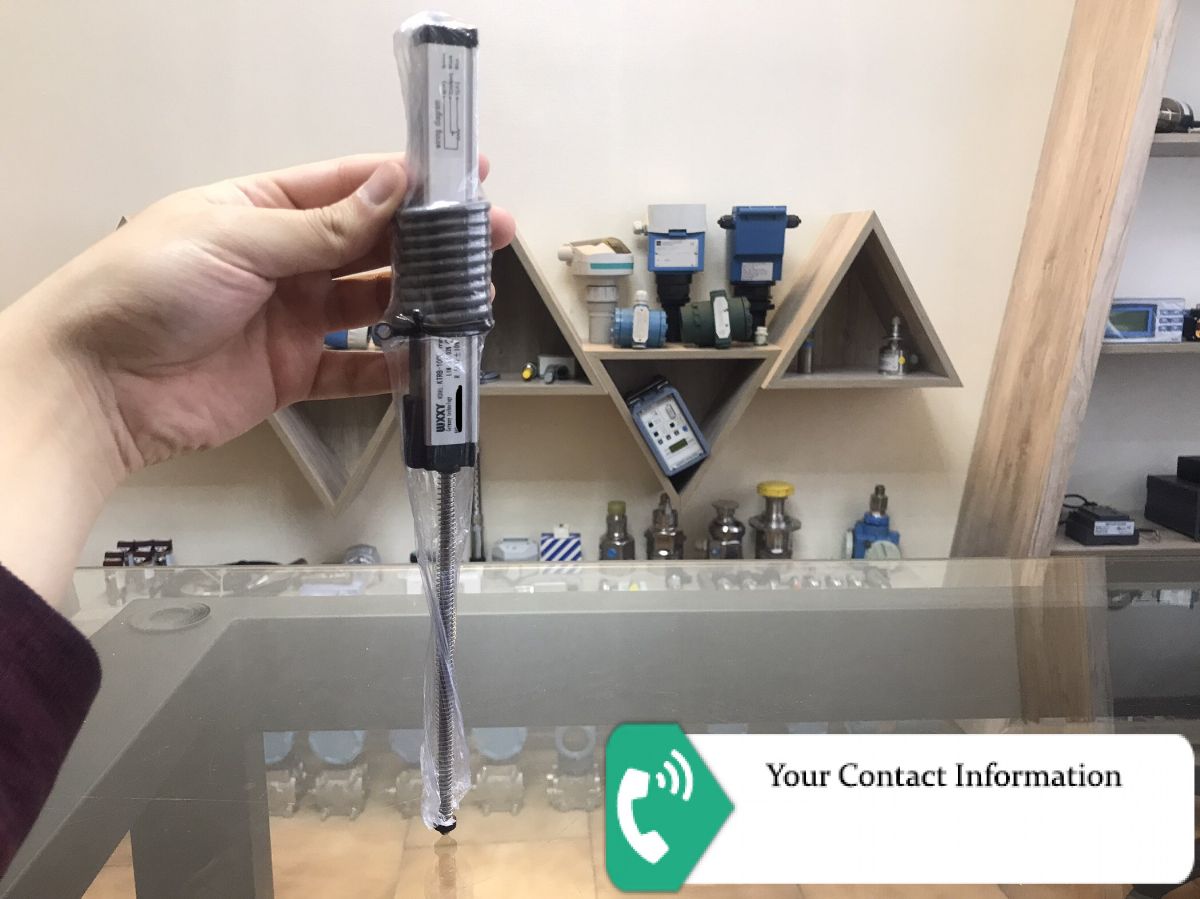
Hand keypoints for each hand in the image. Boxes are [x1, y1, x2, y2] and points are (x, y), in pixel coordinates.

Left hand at [7, 154, 513, 472]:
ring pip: (373, 304)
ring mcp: (291, 319)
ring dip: (421, 299)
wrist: (96, 386)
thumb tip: (390, 186)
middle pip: (372, 244)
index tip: (462, 177)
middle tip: (489, 237)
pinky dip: (390, 367)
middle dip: (430, 240)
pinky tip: (426, 358)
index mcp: (263, 209)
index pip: (349, 187)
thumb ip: (322, 226)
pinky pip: (354, 368)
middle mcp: (283, 261)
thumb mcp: (237, 239)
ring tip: (472, 295)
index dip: (406, 181)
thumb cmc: (146, 289)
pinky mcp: (291, 374)